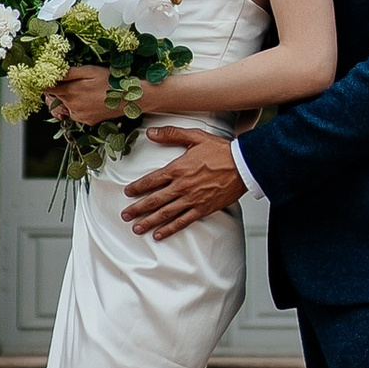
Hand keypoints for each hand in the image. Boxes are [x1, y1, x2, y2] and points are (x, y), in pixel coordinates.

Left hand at [48, 65, 117, 126]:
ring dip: (69, 100)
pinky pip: (76, 114)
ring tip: (84, 92)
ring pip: (65, 107)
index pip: (48, 90)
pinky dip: (78, 108)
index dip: (46, 83)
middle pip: (55, 99)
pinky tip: (90, 101)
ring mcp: (79, 116)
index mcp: (70, 92)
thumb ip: (69, 72)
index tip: (48, 79)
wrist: (128, 98)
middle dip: (59, 91)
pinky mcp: (86, 121)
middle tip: (71, 83)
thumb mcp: (89, 71)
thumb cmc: (110, 81)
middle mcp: (72, 106)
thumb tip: (53, 72)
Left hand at [118, 126, 243, 238]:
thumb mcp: (195, 136)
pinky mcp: (203, 209)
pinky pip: (183, 221)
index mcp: (178, 169)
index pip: (151, 180)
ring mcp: (192, 199)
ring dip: (149, 221)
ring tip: (137, 227)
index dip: (137, 187)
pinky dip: (170, 229)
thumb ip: (171, 134)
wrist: (243, 165)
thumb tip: (152, 133)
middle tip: (125, 215)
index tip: (128, 192)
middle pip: (154, 200)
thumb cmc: (221, 151)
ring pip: (165, 213)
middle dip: (137, 208)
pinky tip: (160, 234)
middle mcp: (182, 186)